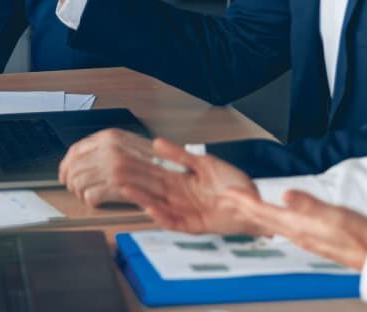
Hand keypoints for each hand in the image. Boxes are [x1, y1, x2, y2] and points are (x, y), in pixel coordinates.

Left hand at [57, 129, 162, 206]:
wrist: (174, 169)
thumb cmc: (152, 159)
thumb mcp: (126, 142)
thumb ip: (104, 146)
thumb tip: (78, 157)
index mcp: (110, 136)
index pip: (74, 151)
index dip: (65, 165)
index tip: (63, 174)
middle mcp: (109, 149)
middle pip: (73, 168)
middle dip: (71, 181)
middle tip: (74, 188)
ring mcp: (113, 167)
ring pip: (79, 184)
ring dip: (81, 192)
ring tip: (88, 194)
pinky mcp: (117, 187)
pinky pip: (90, 197)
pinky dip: (91, 201)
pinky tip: (99, 200)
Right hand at [63, 136, 262, 232]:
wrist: (252, 202)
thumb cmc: (232, 182)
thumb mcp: (204, 163)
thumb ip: (180, 155)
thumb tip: (157, 143)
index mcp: (181, 181)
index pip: (154, 172)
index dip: (139, 167)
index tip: (121, 159)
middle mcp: (179, 196)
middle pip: (152, 188)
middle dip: (133, 180)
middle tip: (114, 173)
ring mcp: (185, 211)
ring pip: (157, 204)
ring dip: (141, 198)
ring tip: (125, 189)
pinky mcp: (193, 224)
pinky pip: (173, 221)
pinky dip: (161, 215)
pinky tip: (150, 207)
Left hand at [223, 188, 366, 270]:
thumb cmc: (358, 234)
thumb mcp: (335, 214)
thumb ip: (309, 205)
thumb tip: (286, 195)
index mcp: (300, 226)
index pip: (264, 212)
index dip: (245, 202)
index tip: (228, 194)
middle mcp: (298, 234)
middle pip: (263, 219)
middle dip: (244, 207)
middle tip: (227, 197)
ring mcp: (304, 237)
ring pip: (271, 224)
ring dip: (255, 213)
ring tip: (243, 204)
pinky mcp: (312, 238)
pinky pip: (283, 227)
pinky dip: (271, 219)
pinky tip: (273, 218)